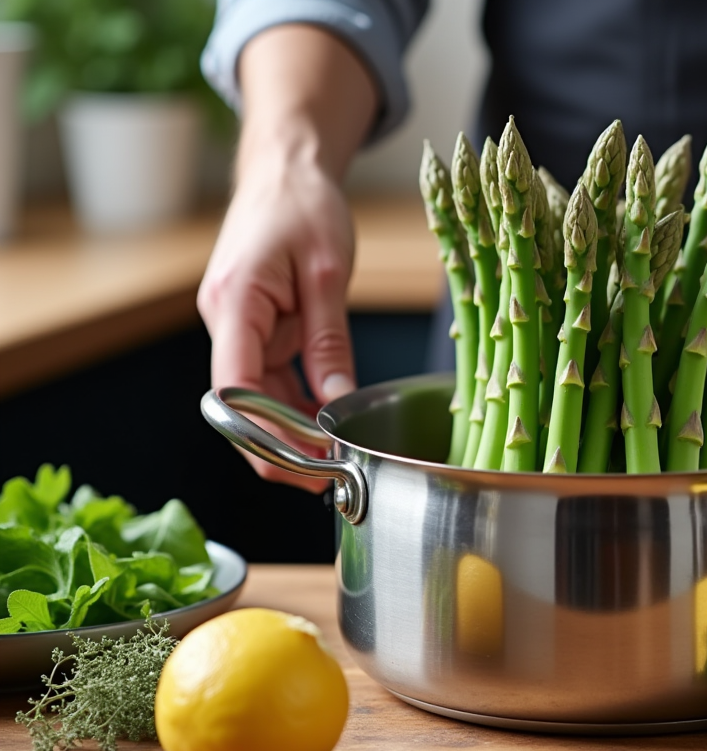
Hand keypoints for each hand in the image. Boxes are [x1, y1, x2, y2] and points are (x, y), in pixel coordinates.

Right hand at [197, 160, 356, 490]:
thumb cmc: (304, 207)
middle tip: (328, 478)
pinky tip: (325, 425)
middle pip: (239, 406)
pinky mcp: (253, 329)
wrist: (287, 172)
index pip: (233, 388)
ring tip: (334, 459)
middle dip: (277, 447)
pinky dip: (294, 406)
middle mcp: (225, 321)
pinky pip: (268, 380)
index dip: (261, 435)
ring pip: (254, 398)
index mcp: (234, 303)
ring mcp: (236, 327)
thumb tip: (336, 403)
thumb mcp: (328, 274)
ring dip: (289, 431)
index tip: (301, 464)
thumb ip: (329, 342)